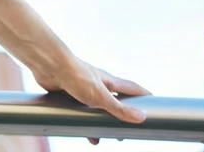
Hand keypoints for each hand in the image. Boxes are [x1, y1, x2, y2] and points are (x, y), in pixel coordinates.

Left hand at [31, 55, 149, 142]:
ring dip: (97, 122)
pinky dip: (79, 120)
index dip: (144, 96)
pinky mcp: (68, 93)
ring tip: (98, 137)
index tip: (155, 105)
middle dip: (120, 117)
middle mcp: (97, 85)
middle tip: (123, 133)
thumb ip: (119, 108)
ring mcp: (82, 89)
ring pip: (94, 108)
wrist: (47, 65)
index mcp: (109, 82)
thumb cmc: (75, 74)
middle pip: (114, 102)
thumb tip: (142, 117)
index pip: (133, 89)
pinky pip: (77, 109)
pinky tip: (77, 129)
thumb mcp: (100, 96)